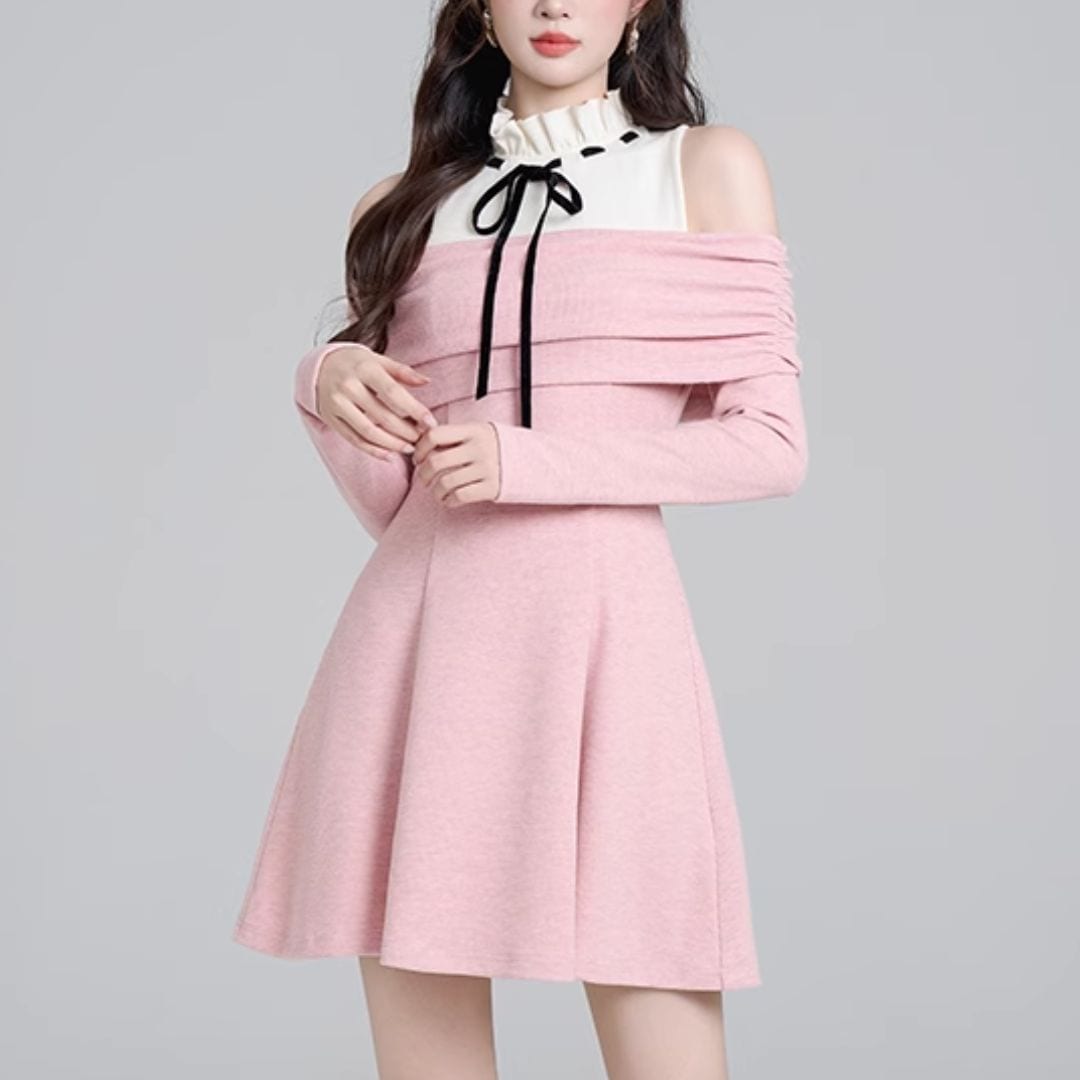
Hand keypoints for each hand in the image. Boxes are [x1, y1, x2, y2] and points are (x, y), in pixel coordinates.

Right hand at [317, 344, 437, 458]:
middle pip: (382, 415)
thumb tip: (426, 381)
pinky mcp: (331, 418)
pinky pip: (354, 439)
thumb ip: (402, 372)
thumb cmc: (355, 363)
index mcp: (364, 368)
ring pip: (368, 431)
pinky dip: (373, 450)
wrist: (319, 366)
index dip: (414, 410)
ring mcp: (337, 404)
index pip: (393, 393)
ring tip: (409, 448)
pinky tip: (389, 455)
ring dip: (392, 444)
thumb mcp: (377, 360)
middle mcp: (348, 386)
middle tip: (422, 439)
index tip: (430, 423)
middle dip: (406, 431)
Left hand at [412, 421, 501, 505]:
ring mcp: (486, 468)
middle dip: (423, 474)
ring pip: (445, 483)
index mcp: (473, 430)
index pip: (435, 435)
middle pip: (436, 461)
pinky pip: (460, 496)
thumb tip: (420, 442)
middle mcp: (479, 448)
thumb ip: (455, 436)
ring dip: (435, 491)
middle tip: (424, 478)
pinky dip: (448, 501)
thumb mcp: (479, 432)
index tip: (419, 457)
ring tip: (436, 492)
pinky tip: (449, 500)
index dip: (420, 448)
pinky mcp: (492, 487)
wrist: (533, 461)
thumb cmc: (497, 447)